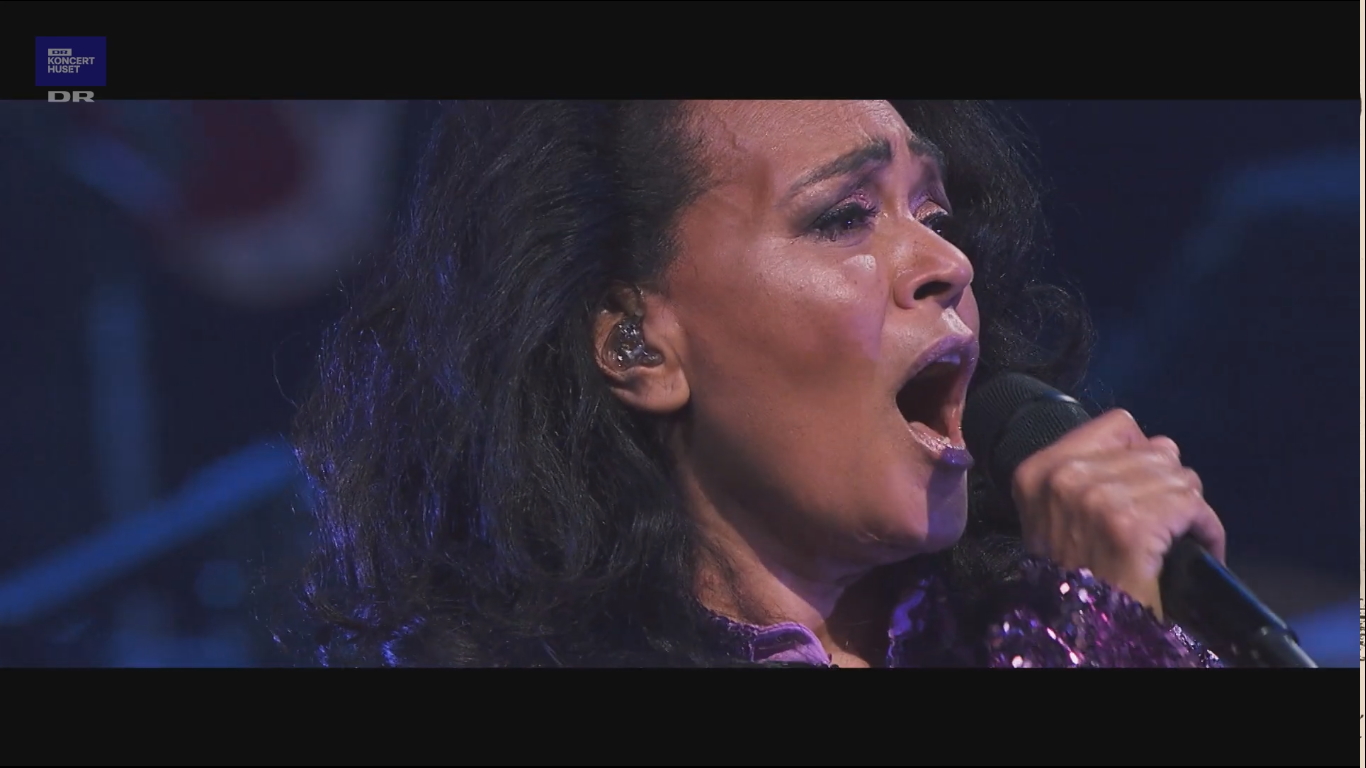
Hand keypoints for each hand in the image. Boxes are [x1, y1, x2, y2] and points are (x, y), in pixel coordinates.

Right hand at [1010, 409, 1226, 618]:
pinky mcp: (1131, 525)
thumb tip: (1151, 449)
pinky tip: (1197, 549)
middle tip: (1163, 524)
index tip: (1142, 490)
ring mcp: (1096, 499)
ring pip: (1180, 477)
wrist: (1082, 635)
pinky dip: (1207, 530)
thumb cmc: (1076, 577)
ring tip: (1176, 540)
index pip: (1119, 425)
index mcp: (1038, 471)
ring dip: (1188, 511)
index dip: (1141, 458)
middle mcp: (1063, 477)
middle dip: (1168, 487)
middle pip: (1157, 450)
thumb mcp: (1057, 516)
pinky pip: (1193, 504)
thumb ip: (1087, 475)